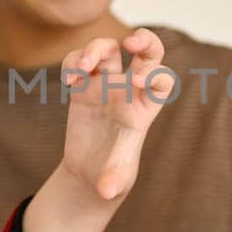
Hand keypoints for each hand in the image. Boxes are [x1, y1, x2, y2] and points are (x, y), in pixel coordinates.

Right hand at [20, 29, 174, 231]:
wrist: (89, 172)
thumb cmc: (111, 174)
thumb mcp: (115, 178)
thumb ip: (113, 180)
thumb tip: (107, 192)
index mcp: (144, 108)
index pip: (162, 81)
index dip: (155, 74)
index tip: (137, 80)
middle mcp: (128, 91)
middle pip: (147, 53)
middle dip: (145, 39)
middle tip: (131, 41)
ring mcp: (105, 85)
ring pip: (108, 49)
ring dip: (95, 49)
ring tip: (81, 68)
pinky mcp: (82, 87)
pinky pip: (79, 61)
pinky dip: (72, 62)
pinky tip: (69, 80)